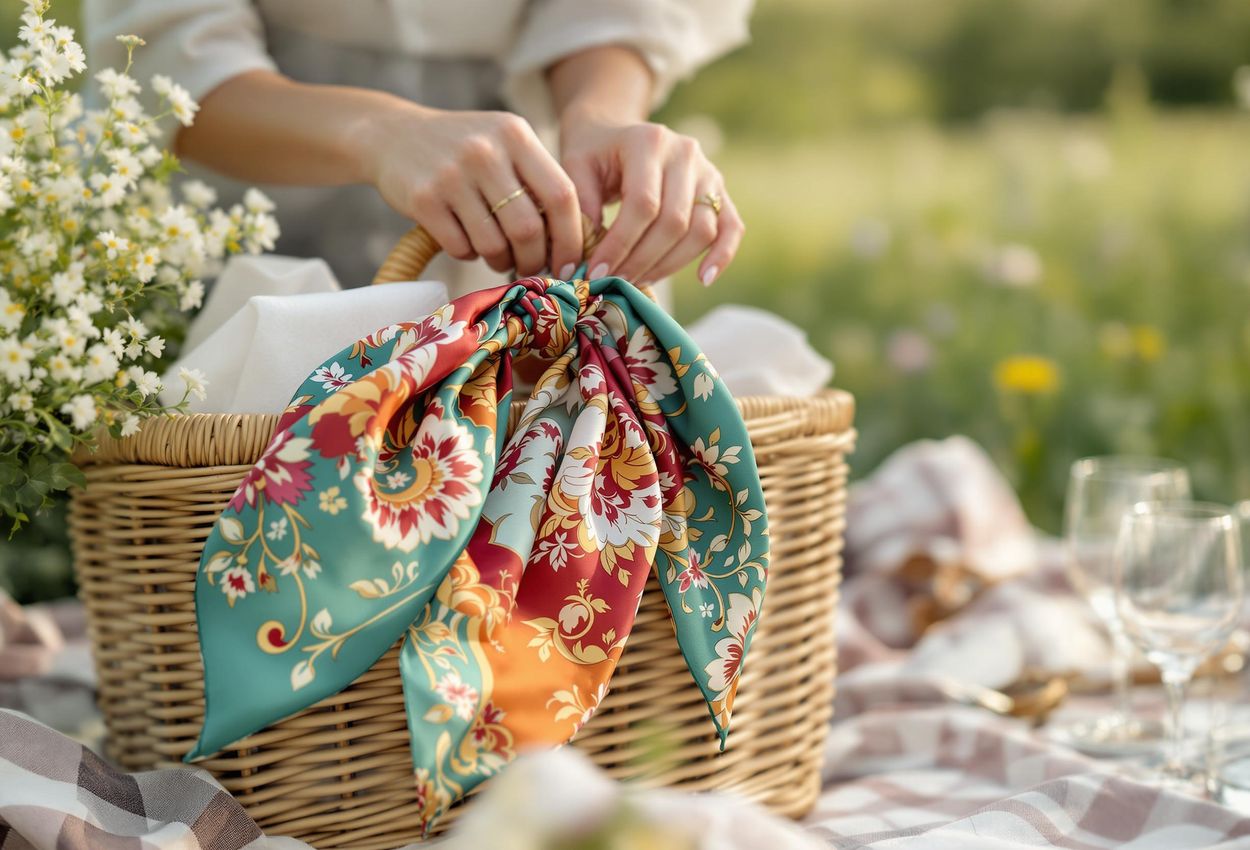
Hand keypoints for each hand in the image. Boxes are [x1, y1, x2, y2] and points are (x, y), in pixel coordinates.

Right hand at [364, 104, 581, 277]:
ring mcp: (451, 174)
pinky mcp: (423, 198)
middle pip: (528, 228)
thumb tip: (577, 242)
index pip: (561, 195)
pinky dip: (468, 254)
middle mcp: (484, 150)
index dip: (571, 237)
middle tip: (531, 267)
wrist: (392, 134)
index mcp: (515, 134)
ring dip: (500, 261)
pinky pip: (460, 247)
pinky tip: (465, 241)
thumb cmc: (464, 150)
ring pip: (494, 244)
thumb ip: (537, 179)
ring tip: (497, 256)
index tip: (571, 262)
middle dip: (534, 259)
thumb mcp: (504, 144)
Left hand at [560, 117, 743, 285]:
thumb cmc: (593, 153)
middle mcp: (685, 153)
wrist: (615, 131)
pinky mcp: (719, 191)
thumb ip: (581, 206)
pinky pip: (731, 227)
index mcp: (649, 141)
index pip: (643, 204)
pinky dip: (721, 255)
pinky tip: (704, 280)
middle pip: (674, 221)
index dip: (620, 244)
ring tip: (639, 281)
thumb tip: (587, 253)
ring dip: (670, 265)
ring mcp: (708, 171)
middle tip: (616, 283)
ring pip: (701, 230)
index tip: (597, 271)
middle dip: (642, 260)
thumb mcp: (575, 167)